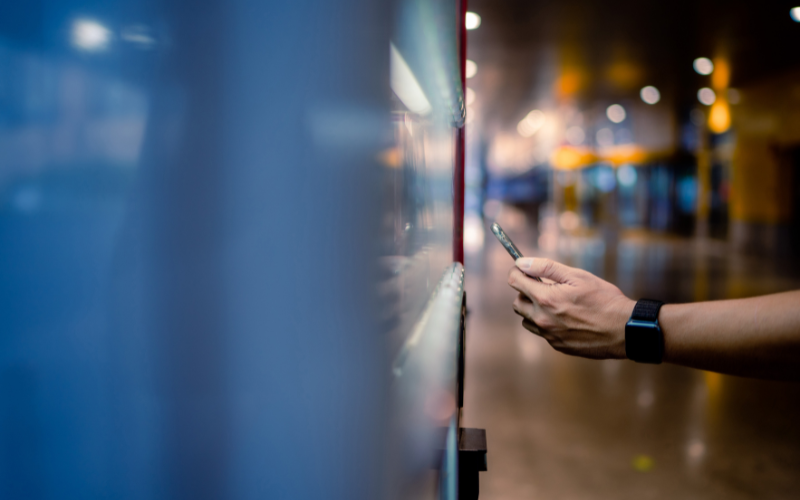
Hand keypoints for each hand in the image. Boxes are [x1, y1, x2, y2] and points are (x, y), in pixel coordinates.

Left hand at [507, 257, 635, 358]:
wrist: (624, 330)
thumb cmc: (604, 300)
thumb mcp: (577, 276)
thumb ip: (546, 268)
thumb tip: (522, 262)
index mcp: (545, 299)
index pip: (514, 281)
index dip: (518, 271)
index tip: (525, 269)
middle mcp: (542, 319)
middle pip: (517, 303)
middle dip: (525, 292)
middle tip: (544, 286)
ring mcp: (549, 335)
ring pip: (527, 320)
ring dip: (534, 309)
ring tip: (556, 302)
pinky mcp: (557, 345)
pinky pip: (542, 332)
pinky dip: (547, 322)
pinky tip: (566, 317)